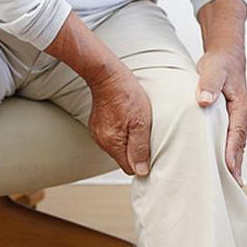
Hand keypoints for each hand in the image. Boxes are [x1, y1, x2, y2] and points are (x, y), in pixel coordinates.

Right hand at [43, 12, 152, 176]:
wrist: (108, 75)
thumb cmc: (127, 94)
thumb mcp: (141, 122)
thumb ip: (140, 148)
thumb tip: (141, 171)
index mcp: (113, 144)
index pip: (129, 168)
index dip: (141, 162)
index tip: (149, 150)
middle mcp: (102, 142)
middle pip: (123, 158)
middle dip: (135, 151)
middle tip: (145, 133)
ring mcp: (98, 133)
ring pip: (118, 147)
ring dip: (129, 140)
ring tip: (135, 123)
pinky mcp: (97, 125)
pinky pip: (112, 136)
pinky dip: (121, 131)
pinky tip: (126, 118)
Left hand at [196, 47, 246, 185]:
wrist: (225, 57)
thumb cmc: (219, 64)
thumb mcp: (212, 71)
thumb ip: (208, 85)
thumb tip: (203, 101)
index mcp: (241, 108)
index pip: (236, 134)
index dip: (233, 152)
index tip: (229, 169)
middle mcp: (241, 116)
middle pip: (239, 145)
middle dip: (236, 166)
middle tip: (233, 187)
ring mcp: (236, 120)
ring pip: (235, 146)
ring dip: (232, 163)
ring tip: (226, 184)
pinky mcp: (229, 121)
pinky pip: (229, 141)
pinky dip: (226, 154)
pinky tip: (218, 166)